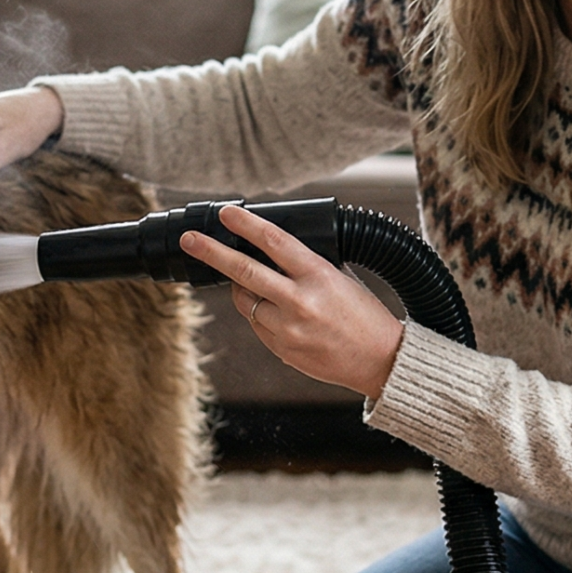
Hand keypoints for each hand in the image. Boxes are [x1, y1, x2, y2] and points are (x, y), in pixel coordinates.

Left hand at [182, 204, 405, 399]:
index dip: (246, 224)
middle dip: (212, 252)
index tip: (225, 212)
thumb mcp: (340, 278)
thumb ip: (305, 265)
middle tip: (189, 239)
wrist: (381, 360)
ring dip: (241, 288)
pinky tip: (279, 313)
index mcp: (319, 275)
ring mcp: (288, 329)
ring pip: (245, 301)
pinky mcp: (282, 350)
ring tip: (255, 284)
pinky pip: (257, 324)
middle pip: (244, 272)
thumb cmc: (364, 314)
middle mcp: (299, 302)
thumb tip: (268, 249)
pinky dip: (259, 313)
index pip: (274, 241)